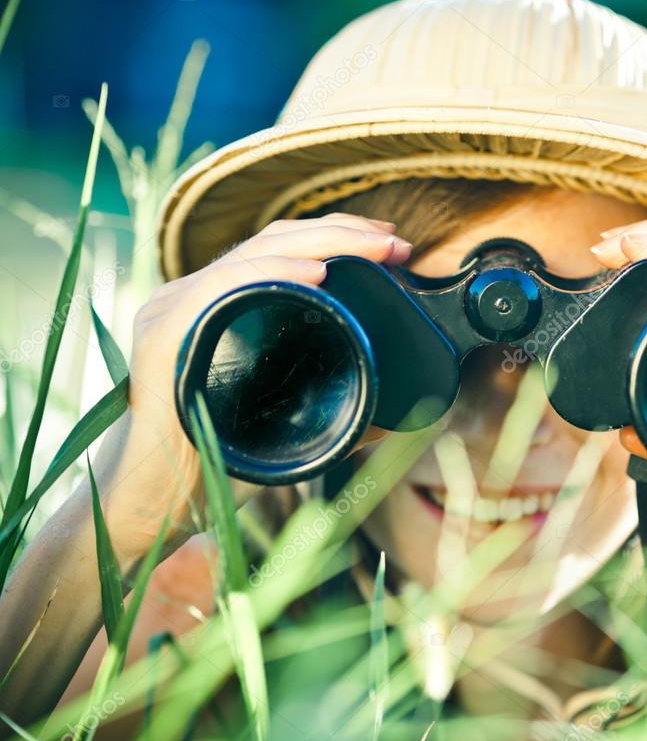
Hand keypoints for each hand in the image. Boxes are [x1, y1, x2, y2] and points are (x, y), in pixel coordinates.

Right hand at [100, 213, 410, 558]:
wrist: (154, 507)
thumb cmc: (216, 464)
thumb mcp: (286, 423)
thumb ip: (331, 407)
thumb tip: (396, 411)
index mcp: (221, 307)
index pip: (281, 248)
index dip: (338, 235)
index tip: (392, 245)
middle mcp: (195, 298)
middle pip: (275, 241)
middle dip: (344, 232)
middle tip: (397, 245)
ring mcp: (174, 311)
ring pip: (254, 253)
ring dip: (323, 243)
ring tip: (375, 248)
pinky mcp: (163, 335)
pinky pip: (221, 287)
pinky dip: (273, 273)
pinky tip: (317, 275)